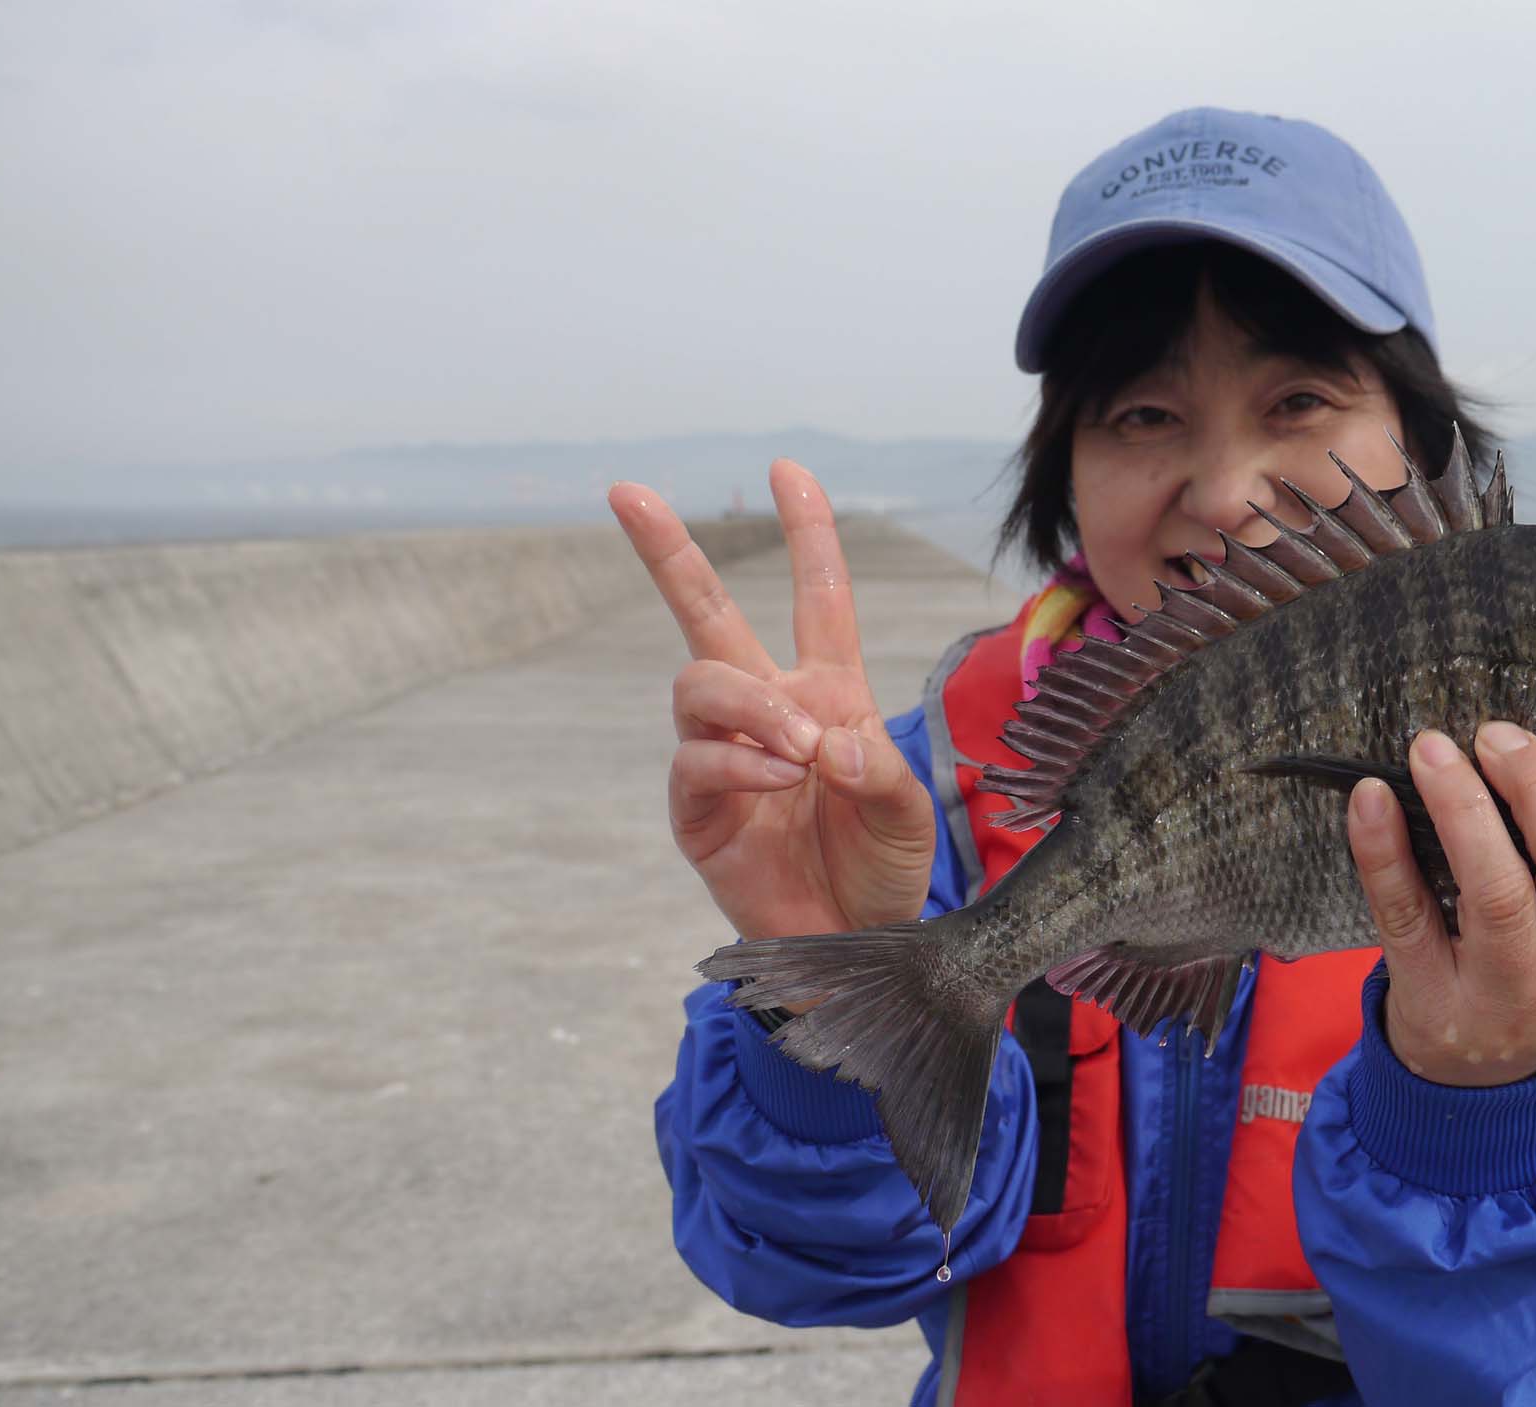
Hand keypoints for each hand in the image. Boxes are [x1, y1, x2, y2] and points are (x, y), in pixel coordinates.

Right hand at [608, 460, 935, 945]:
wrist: (854, 944)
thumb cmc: (883, 869)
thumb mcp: (908, 814)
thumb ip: (880, 773)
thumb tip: (824, 743)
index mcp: (828, 692)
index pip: (815, 597)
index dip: (806, 533)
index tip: (786, 471)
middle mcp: (768, 711)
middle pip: (705, 616)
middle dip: (666, 551)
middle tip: (627, 493)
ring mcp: (725, 758)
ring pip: (699, 685)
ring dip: (750, 706)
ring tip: (799, 748)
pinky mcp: (697, 812)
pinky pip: (696, 762)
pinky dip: (740, 763)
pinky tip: (780, 779)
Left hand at [1345, 722, 1535, 1087]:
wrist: (1472, 1089)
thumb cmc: (1535, 979)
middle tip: (1497, 737)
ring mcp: (1506, 1004)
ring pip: (1500, 896)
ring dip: (1465, 807)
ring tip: (1434, 751)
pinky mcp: (1432, 1004)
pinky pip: (1407, 917)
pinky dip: (1384, 851)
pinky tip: (1371, 800)